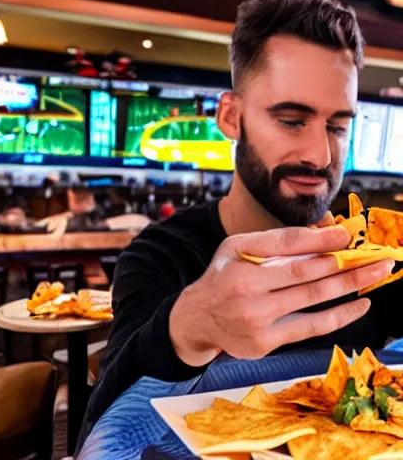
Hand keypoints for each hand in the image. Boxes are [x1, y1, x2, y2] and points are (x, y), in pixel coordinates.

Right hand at [169, 225, 394, 366]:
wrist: (198, 318)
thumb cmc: (222, 276)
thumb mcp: (236, 248)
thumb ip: (274, 242)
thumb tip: (319, 236)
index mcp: (240, 262)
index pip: (288, 247)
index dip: (322, 240)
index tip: (348, 236)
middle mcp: (247, 290)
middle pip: (307, 273)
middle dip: (348, 262)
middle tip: (378, 256)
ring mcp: (257, 319)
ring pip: (313, 299)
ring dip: (351, 285)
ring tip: (376, 274)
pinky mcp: (266, 342)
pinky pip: (311, 327)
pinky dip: (339, 315)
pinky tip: (360, 305)